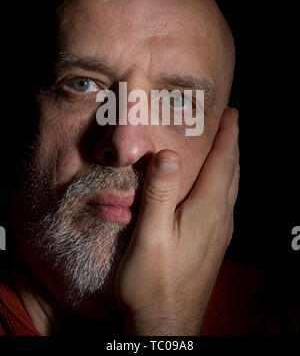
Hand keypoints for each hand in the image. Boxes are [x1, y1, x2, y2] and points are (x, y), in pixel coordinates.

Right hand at [114, 107, 239, 334]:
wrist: (167, 323)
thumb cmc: (154, 282)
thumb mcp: (150, 236)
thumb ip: (159, 194)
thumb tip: (168, 154)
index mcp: (207, 210)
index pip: (223, 162)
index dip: (228, 135)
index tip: (231, 112)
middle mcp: (221, 217)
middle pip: (232, 171)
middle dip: (232, 143)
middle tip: (230, 121)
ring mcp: (221, 231)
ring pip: (232, 186)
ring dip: (230, 161)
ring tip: (225, 145)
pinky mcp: (215, 242)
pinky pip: (226, 200)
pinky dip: (224, 180)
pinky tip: (215, 183)